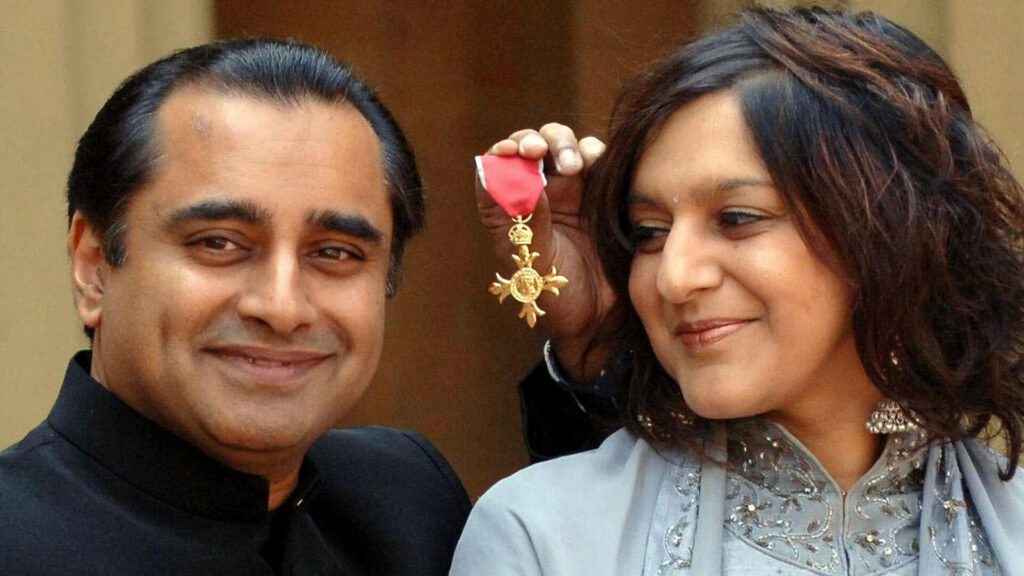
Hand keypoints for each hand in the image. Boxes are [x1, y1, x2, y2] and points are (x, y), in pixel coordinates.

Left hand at [477, 123, 615, 380]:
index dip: (502, 151)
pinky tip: (597, 161)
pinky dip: (595, 150)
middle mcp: (537, 194)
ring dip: (565, 144)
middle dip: (535, 141)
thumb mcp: (533, 264)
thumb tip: (525, 177)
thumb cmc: (556, 297)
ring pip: (563, 145)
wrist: (600, 318)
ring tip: (574, 165)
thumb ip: (529, 223)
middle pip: (531, 147)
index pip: (497, 167)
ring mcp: (570, 190)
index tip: (512, 151)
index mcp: (510, 210)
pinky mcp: (601, 191)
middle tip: (540, 151)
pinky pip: (598, 158)